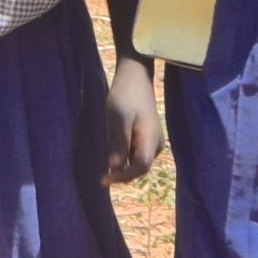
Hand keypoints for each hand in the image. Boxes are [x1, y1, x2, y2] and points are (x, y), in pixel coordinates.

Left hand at [105, 52, 165, 184]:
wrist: (136, 77)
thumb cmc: (125, 95)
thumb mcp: (118, 117)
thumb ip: (118, 142)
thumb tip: (114, 167)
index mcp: (151, 139)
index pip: (140, 168)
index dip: (122, 177)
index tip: (103, 180)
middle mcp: (156, 144)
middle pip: (140, 168)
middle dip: (121, 173)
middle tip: (100, 173)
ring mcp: (154, 141)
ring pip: (138, 162)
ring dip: (122, 165)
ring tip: (107, 151)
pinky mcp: (149, 137)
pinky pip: (137, 154)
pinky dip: (124, 156)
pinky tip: (114, 144)